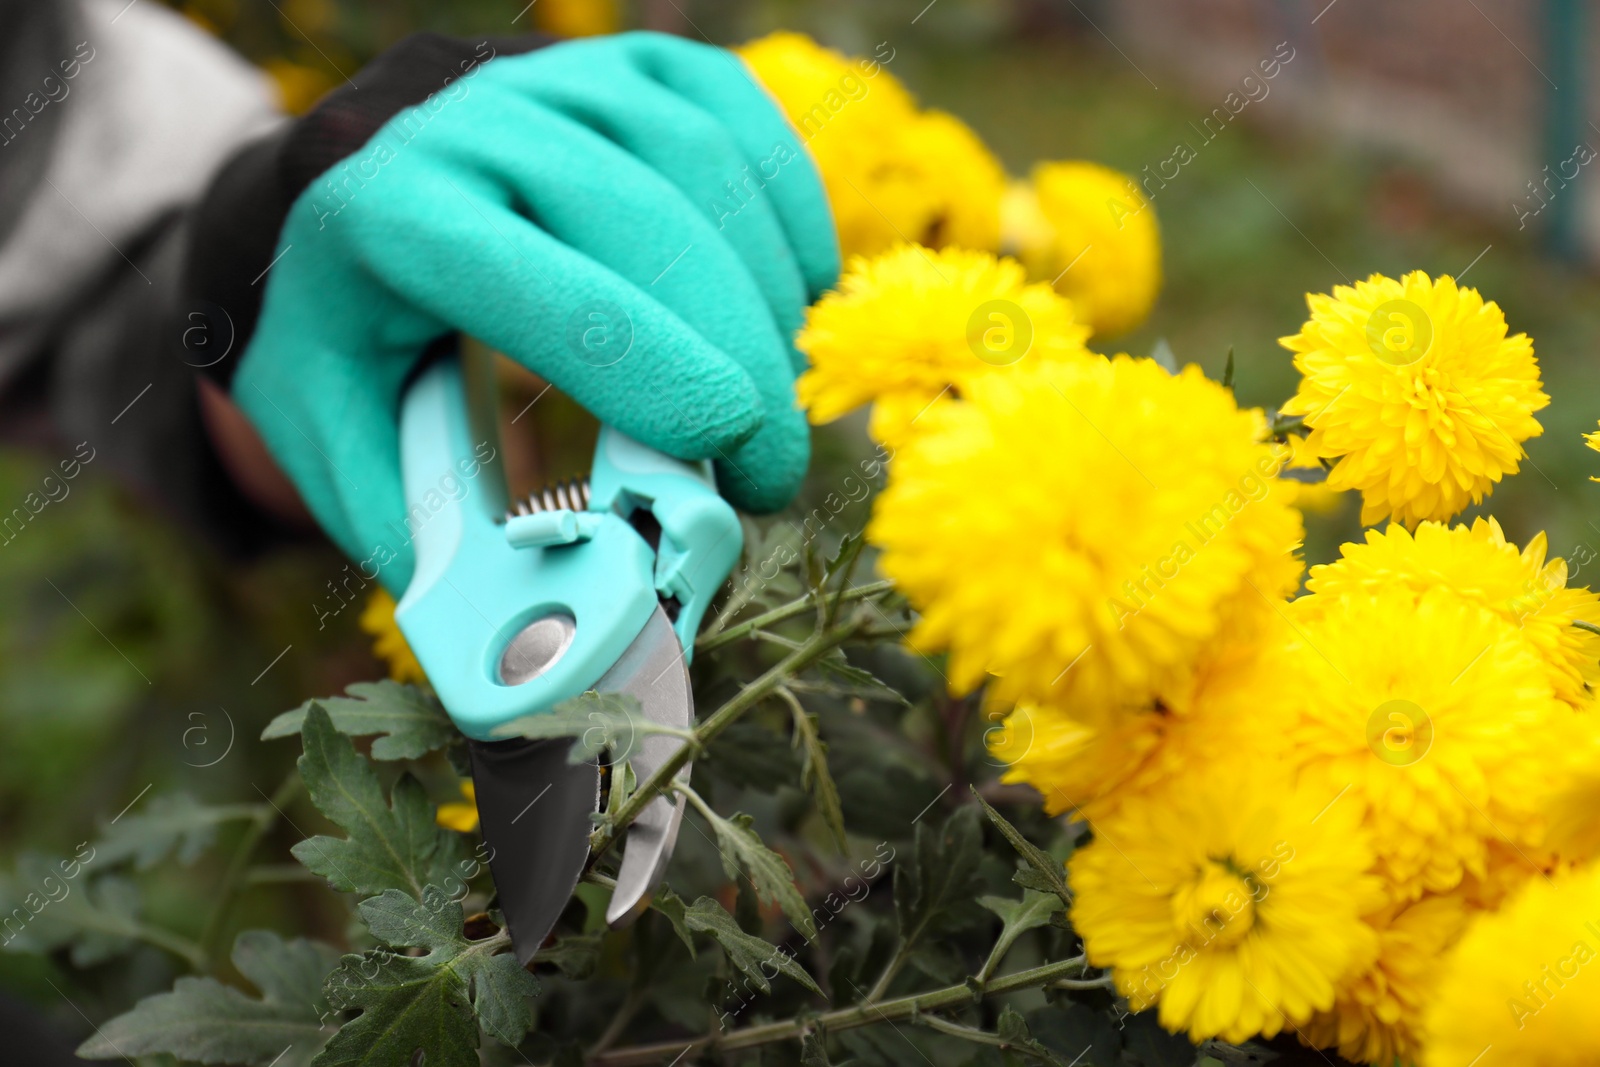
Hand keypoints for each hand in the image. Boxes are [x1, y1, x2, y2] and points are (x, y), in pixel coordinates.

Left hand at [234, 32, 837, 589]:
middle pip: (646, 224)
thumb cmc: (339, 338)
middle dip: (740, 358)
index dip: (660, 376)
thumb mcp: (338, 444)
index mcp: (383, 219)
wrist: (322, 192)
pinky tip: (794, 288)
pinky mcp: (618, 64)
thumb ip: (428, 544)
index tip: (737, 462)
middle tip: (774, 471)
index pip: (548, 290)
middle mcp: (467, 119)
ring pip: (703, 164)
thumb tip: (537, 658)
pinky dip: (787, 203)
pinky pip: (734, 112)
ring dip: (767, 292)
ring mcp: (550, 75)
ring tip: (777, 394)